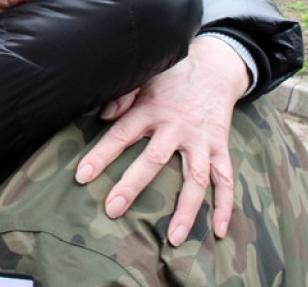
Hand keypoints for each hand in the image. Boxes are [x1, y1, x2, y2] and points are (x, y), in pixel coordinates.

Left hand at [76, 36, 247, 245]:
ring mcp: (201, 139)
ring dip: (186, 210)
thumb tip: (104, 115)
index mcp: (152, 109)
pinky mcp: (220, 147)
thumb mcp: (145, 76)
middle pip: (154, 159)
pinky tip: (219, 231)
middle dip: (132, 186)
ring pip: (196, 178)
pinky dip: (225, 206)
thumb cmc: (171, 76)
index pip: (122, 134)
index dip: (101, 155)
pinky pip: (226, 179)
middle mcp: (177, 126)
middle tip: (112, 210)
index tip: (82, 176)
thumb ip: (123, 95)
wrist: (214, 68)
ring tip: (173, 239)